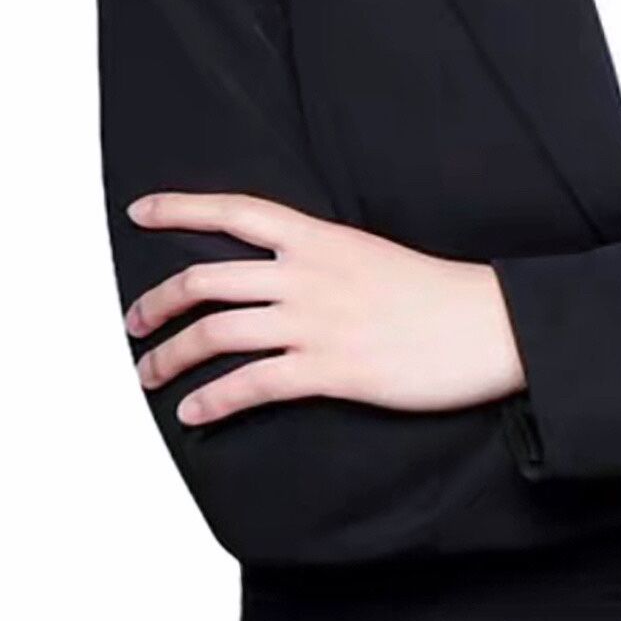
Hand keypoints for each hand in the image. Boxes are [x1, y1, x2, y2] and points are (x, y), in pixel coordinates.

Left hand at [122, 191, 524, 426]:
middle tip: (135, 323)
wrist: (486, 323)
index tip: (140, 210)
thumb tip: (278, 277)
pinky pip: (252, 385)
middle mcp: (308, 274)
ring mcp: (316, 322)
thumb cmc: (433, 293)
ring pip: (217, 333)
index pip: (236, 211)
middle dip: (157, 301)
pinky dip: (213, 401)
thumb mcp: (368, 255)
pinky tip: (194, 412)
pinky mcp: (330, 370)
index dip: (181, 208)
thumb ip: (320, 260)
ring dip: (170, 356)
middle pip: (208, 278)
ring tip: (149, 373)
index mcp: (320, 238)